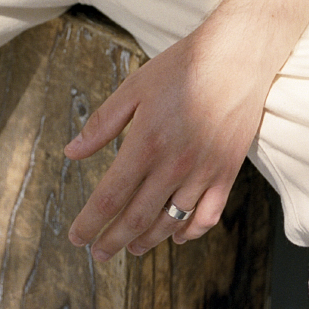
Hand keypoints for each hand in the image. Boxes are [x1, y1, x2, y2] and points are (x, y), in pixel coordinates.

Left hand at [63, 13, 274, 261]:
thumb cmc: (183, 66)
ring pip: (170, 222)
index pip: (110, 197)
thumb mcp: (134, 87)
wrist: (236, 55)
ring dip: (147, 240)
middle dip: (112, 241)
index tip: (77, 237)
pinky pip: (208, 215)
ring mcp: (203, 171)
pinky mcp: (227, 172)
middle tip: (98, 254)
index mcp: (146, 143)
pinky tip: (177, 237)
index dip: (90, 222)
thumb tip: (71, 152)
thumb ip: (102, 123)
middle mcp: (173, 164)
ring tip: (131, 248)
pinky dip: (191, 233)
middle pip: (136, 218)